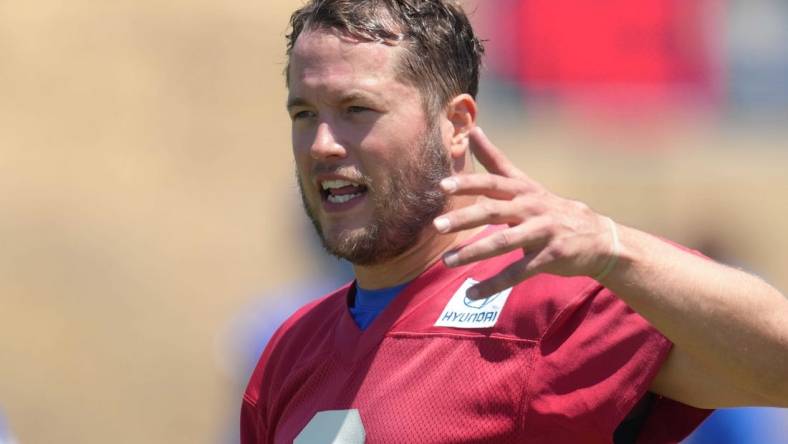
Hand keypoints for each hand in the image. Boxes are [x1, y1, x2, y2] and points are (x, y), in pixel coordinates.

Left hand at [433, 127, 615, 298]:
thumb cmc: (552, 209)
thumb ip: (496, 161)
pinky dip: (494, 284)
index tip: (442, 185)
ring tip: (448, 261)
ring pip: (504, 242)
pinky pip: (518, 273)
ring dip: (474, 252)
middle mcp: (532, 207)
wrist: (599, 238)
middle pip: (493, 210)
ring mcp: (543, 231)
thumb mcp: (526, 183)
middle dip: (464, 217)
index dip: (468, 183)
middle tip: (437, 225)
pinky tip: (473, 294)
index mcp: (523, 190)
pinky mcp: (551, 256)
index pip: (492, 182)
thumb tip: (473, 130)